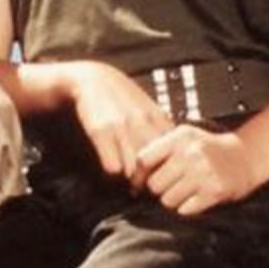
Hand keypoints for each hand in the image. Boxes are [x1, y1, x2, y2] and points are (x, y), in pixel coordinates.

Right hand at [63, 62, 172, 182]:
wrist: (92, 79)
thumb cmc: (121, 97)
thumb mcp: (148, 107)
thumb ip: (161, 128)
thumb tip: (176, 154)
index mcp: (157, 117)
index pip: (172, 153)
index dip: (169, 169)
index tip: (163, 177)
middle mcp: (142, 121)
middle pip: (155, 163)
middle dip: (152, 180)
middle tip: (147, 188)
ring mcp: (122, 126)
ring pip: (135, 169)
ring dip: (133, 180)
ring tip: (131, 185)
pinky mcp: (101, 132)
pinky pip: (113, 167)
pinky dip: (115, 173)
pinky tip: (114, 170)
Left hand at [136, 126, 258, 215]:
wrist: (245, 156)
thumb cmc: (209, 149)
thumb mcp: (185, 138)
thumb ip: (160, 150)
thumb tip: (133, 178)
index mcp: (180, 137)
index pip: (144, 159)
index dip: (138, 176)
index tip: (138, 184)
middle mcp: (191, 153)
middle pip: (154, 184)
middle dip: (157, 191)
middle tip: (167, 188)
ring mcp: (203, 172)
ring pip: (167, 200)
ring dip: (172, 201)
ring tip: (183, 192)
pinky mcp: (214, 191)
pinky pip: (185, 209)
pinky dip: (186, 208)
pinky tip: (195, 198)